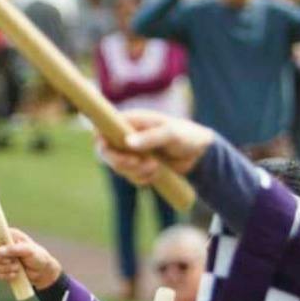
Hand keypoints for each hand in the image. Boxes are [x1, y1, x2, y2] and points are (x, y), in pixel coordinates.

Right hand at [0, 227, 61, 290]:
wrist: (42, 272)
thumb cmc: (38, 256)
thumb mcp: (29, 250)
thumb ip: (14, 249)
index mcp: (9, 236)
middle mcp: (3, 246)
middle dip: (0, 258)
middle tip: (11, 260)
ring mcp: (2, 258)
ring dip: (6, 268)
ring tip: (18, 268)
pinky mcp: (3, 269)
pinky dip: (6, 275)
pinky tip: (15, 274)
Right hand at [95, 110, 215, 182]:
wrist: (199, 154)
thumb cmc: (186, 135)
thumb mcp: (170, 133)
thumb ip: (150, 137)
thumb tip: (128, 142)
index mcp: (131, 121)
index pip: (103, 128)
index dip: (100, 140)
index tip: (110, 150)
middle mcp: (127, 136)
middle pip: (105, 152)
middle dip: (120, 161)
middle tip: (137, 163)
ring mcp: (132, 153)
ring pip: (118, 167)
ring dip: (135, 171)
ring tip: (155, 166)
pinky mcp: (138, 167)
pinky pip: (131, 177)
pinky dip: (142, 178)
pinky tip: (156, 172)